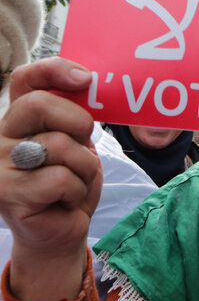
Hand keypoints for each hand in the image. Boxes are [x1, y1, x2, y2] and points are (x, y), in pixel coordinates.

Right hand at [0, 57, 102, 300]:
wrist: (61, 231)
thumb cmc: (70, 183)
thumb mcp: (77, 143)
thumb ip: (74, 116)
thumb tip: (89, 84)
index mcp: (18, 119)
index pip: (26, 79)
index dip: (54, 70)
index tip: (85, 79)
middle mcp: (0, 137)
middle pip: (41, 105)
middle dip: (78, 123)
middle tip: (83, 144)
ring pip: (59, 145)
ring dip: (83, 167)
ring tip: (73, 182)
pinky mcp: (7, 194)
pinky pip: (61, 179)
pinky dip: (76, 191)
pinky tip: (64, 201)